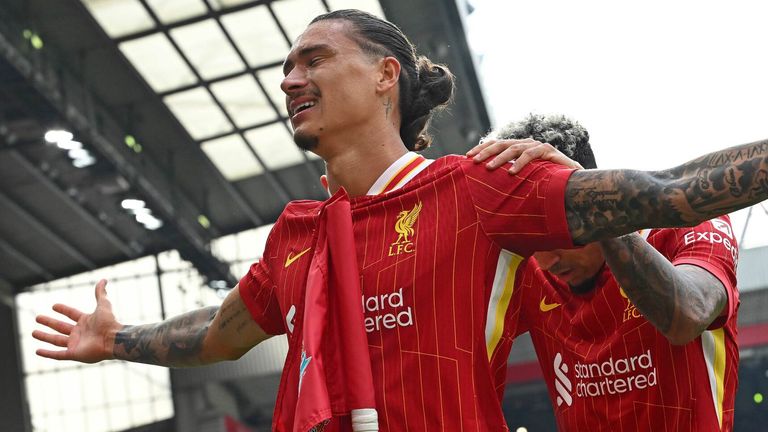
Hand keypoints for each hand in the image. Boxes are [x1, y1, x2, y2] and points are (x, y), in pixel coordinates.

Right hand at [33, 279, 120, 362]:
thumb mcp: (103, 305)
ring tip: (33, 332)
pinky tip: (37, 351)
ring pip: (56, 340)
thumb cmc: (109, 322)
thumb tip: (103, 280)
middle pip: (60, 327)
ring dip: (44, 337)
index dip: (63, 309)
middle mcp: (80, 333)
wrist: (113, 339)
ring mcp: (76, 344)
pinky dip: (47, 353)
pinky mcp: (73, 354)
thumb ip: (101, 293)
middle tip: (37, 317)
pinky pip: (57, 355)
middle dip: (49, 322)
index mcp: (86, 321)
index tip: (54, 306)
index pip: (71, 314)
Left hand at [466, 138, 583, 173]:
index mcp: (518, 148)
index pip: (496, 144)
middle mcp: (526, 144)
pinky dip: (520, 163)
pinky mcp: (549, 151)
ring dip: (500, 158)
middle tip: (473, 161)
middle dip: (485, 152)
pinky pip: (531, 155)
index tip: (466, 157)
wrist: (573, 182)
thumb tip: (485, 185)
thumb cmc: (545, 182)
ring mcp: (537, 146)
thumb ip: (508, 177)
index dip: (482, 148)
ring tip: (488, 168)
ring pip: (514, 148)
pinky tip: (511, 173)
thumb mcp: (523, 179)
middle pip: (502, 144)